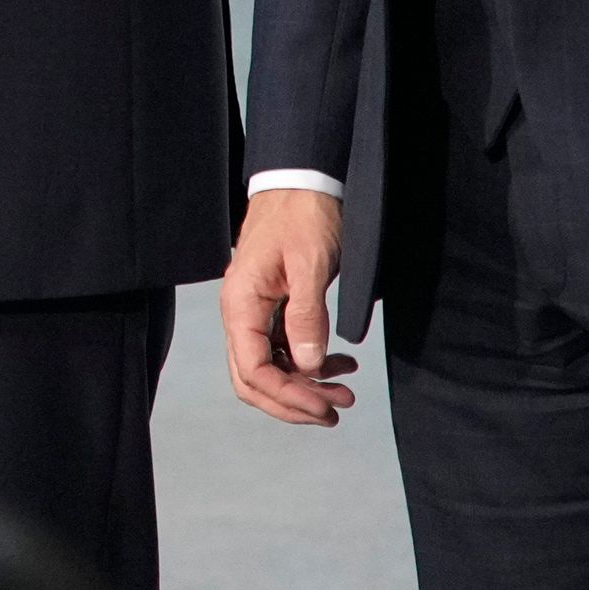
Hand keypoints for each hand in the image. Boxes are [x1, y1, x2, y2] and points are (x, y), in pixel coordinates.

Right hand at [220, 187, 358, 425]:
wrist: (302, 179)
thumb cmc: (301, 214)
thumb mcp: (309, 264)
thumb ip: (306, 317)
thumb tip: (308, 365)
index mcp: (241, 305)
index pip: (253, 371)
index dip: (288, 397)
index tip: (325, 407)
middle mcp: (241, 313)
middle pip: (255, 380)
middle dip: (294, 401)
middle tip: (337, 410)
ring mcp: (256, 312)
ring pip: (271, 368)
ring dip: (306, 385)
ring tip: (347, 391)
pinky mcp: (273, 306)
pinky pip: (285, 348)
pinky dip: (311, 362)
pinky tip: (342, 363)